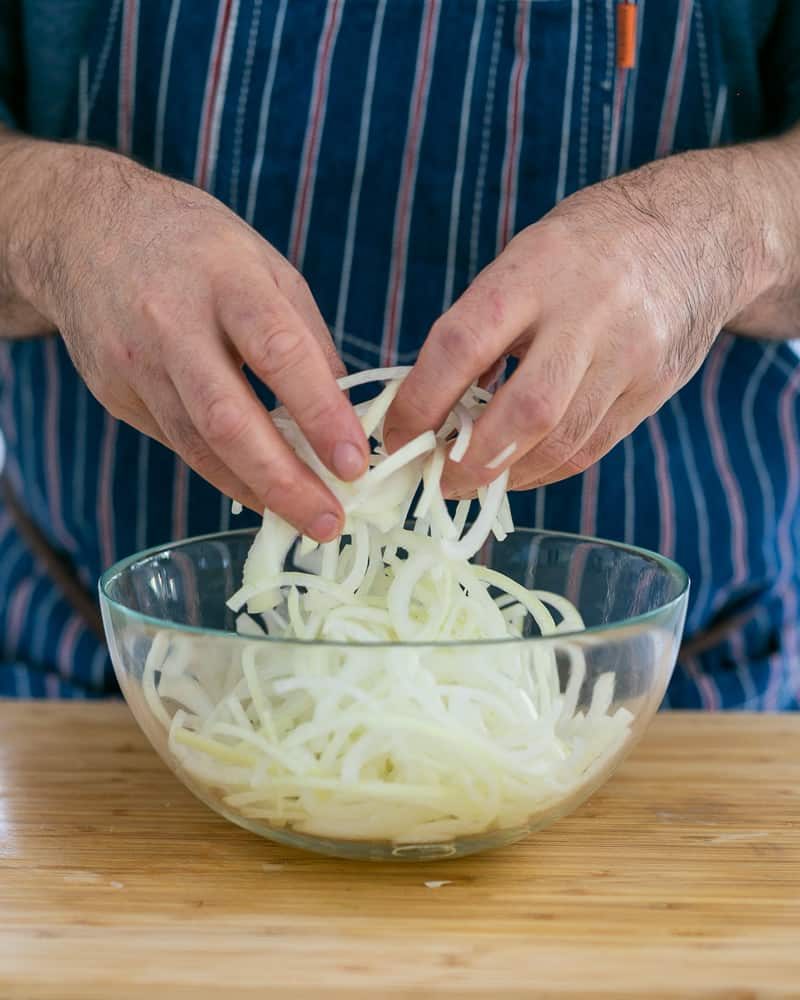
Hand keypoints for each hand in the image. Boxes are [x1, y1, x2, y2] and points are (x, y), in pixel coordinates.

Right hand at [9, 143, 367, 539]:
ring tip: (302, 519)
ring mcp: (134, 362)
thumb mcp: (264, 264)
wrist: (82, 230)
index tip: (353, 463)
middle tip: (329, 521)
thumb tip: (346, 412)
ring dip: (255, 490)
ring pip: (197, 445)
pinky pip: (177, 443)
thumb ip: (306, 336)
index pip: (278, 351)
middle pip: (227, 418)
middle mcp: (171, 321)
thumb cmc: (194, 246)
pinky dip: (221, 472)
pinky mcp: (115, 393)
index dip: (318, 412)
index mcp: (225, 278)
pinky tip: (256, 490)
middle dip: (283, 480)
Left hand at [385, 147, 787, 495]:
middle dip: (472, 461)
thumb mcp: (524, 258)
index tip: (395, 437)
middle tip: (439, 480)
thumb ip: (481, 326)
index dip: (420, 401)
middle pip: (525, 411)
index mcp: (535, 269)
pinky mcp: (653, 388)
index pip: (462, 344)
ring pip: (561, 441)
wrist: (694, 234)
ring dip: (507, 475)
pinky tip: (518, 471)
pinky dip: (544, 471)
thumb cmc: (584, 250)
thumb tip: (428, 407)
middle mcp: (588, 313)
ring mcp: (629, 354)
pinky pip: (591, 448)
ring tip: (473, 481)